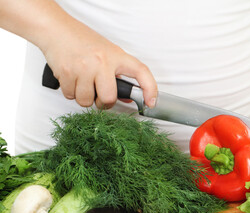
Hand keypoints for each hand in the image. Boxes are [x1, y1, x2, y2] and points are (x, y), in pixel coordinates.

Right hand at [41, 21, 156, 108]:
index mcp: (116, 56)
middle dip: (104, 103)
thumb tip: (126, 97)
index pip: (140, 72)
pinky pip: (71, 97)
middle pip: (108, 98)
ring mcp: (84, 68)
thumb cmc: (82, 40)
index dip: (150, 88)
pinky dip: (71, 93)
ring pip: (86, 101)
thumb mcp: (107, 52)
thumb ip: (117, 74)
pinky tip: (72, 80)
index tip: (151, 102)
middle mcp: (102, 62)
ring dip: (84, 98)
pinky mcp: (66, 74)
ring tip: (83, 84)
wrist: (56, 30)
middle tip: (100, 97)